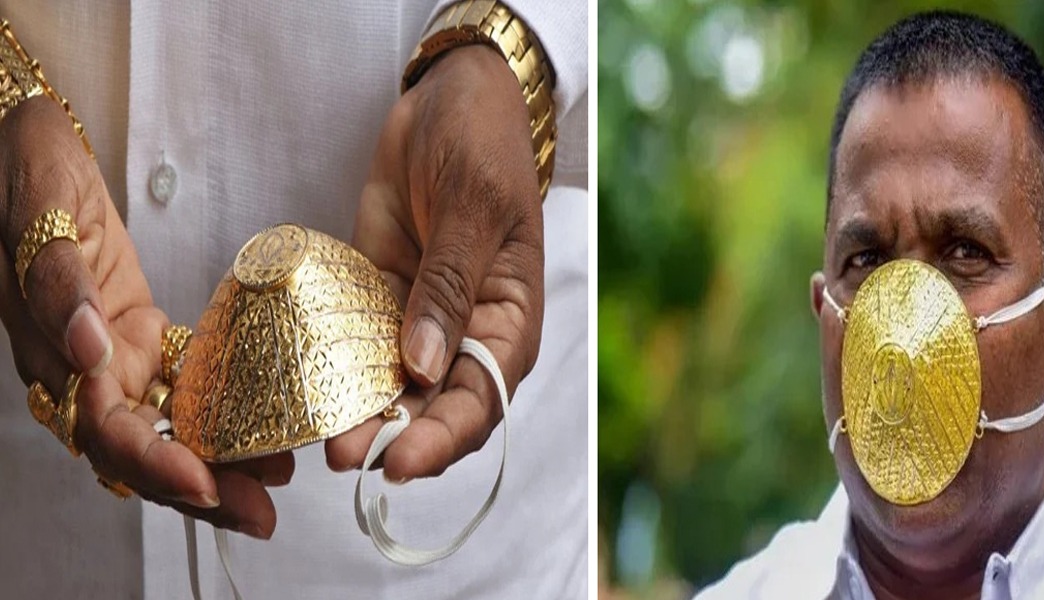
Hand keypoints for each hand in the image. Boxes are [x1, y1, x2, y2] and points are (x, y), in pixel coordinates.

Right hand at [0, 96, 291, 537]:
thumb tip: (87, 348)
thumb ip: (58, 285)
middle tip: (264, 514)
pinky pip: (180, 389)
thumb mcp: (43, 219)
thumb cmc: (31, 177)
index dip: (156, 464)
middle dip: (202, 488)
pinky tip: (266, 426)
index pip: (105, 432)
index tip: (208, 484)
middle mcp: (84, 371)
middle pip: (142, 450)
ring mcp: (113, 358)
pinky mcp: (140, 336)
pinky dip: (220, 414)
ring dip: (217, 462)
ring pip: (166, 430)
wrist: (29, 147)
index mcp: (54, 357)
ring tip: (276, 482)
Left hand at [325, 45, 544, 479]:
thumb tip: (425, 366)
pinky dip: (332, 371)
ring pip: (391, 388)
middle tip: (341, 456)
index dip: (443, 438)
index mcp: (508, 322)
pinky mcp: (376, 300)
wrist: (447, 100)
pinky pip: (354, 347)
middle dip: (391, 437)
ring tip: (315, 434)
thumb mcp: (473, 209)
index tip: (399, 462)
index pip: (482, 399)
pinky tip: (301, 388)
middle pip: (434, 409)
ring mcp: (418, 321)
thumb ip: (449, 286)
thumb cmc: (482, 146)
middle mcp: (465, 335)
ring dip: (357, 414)